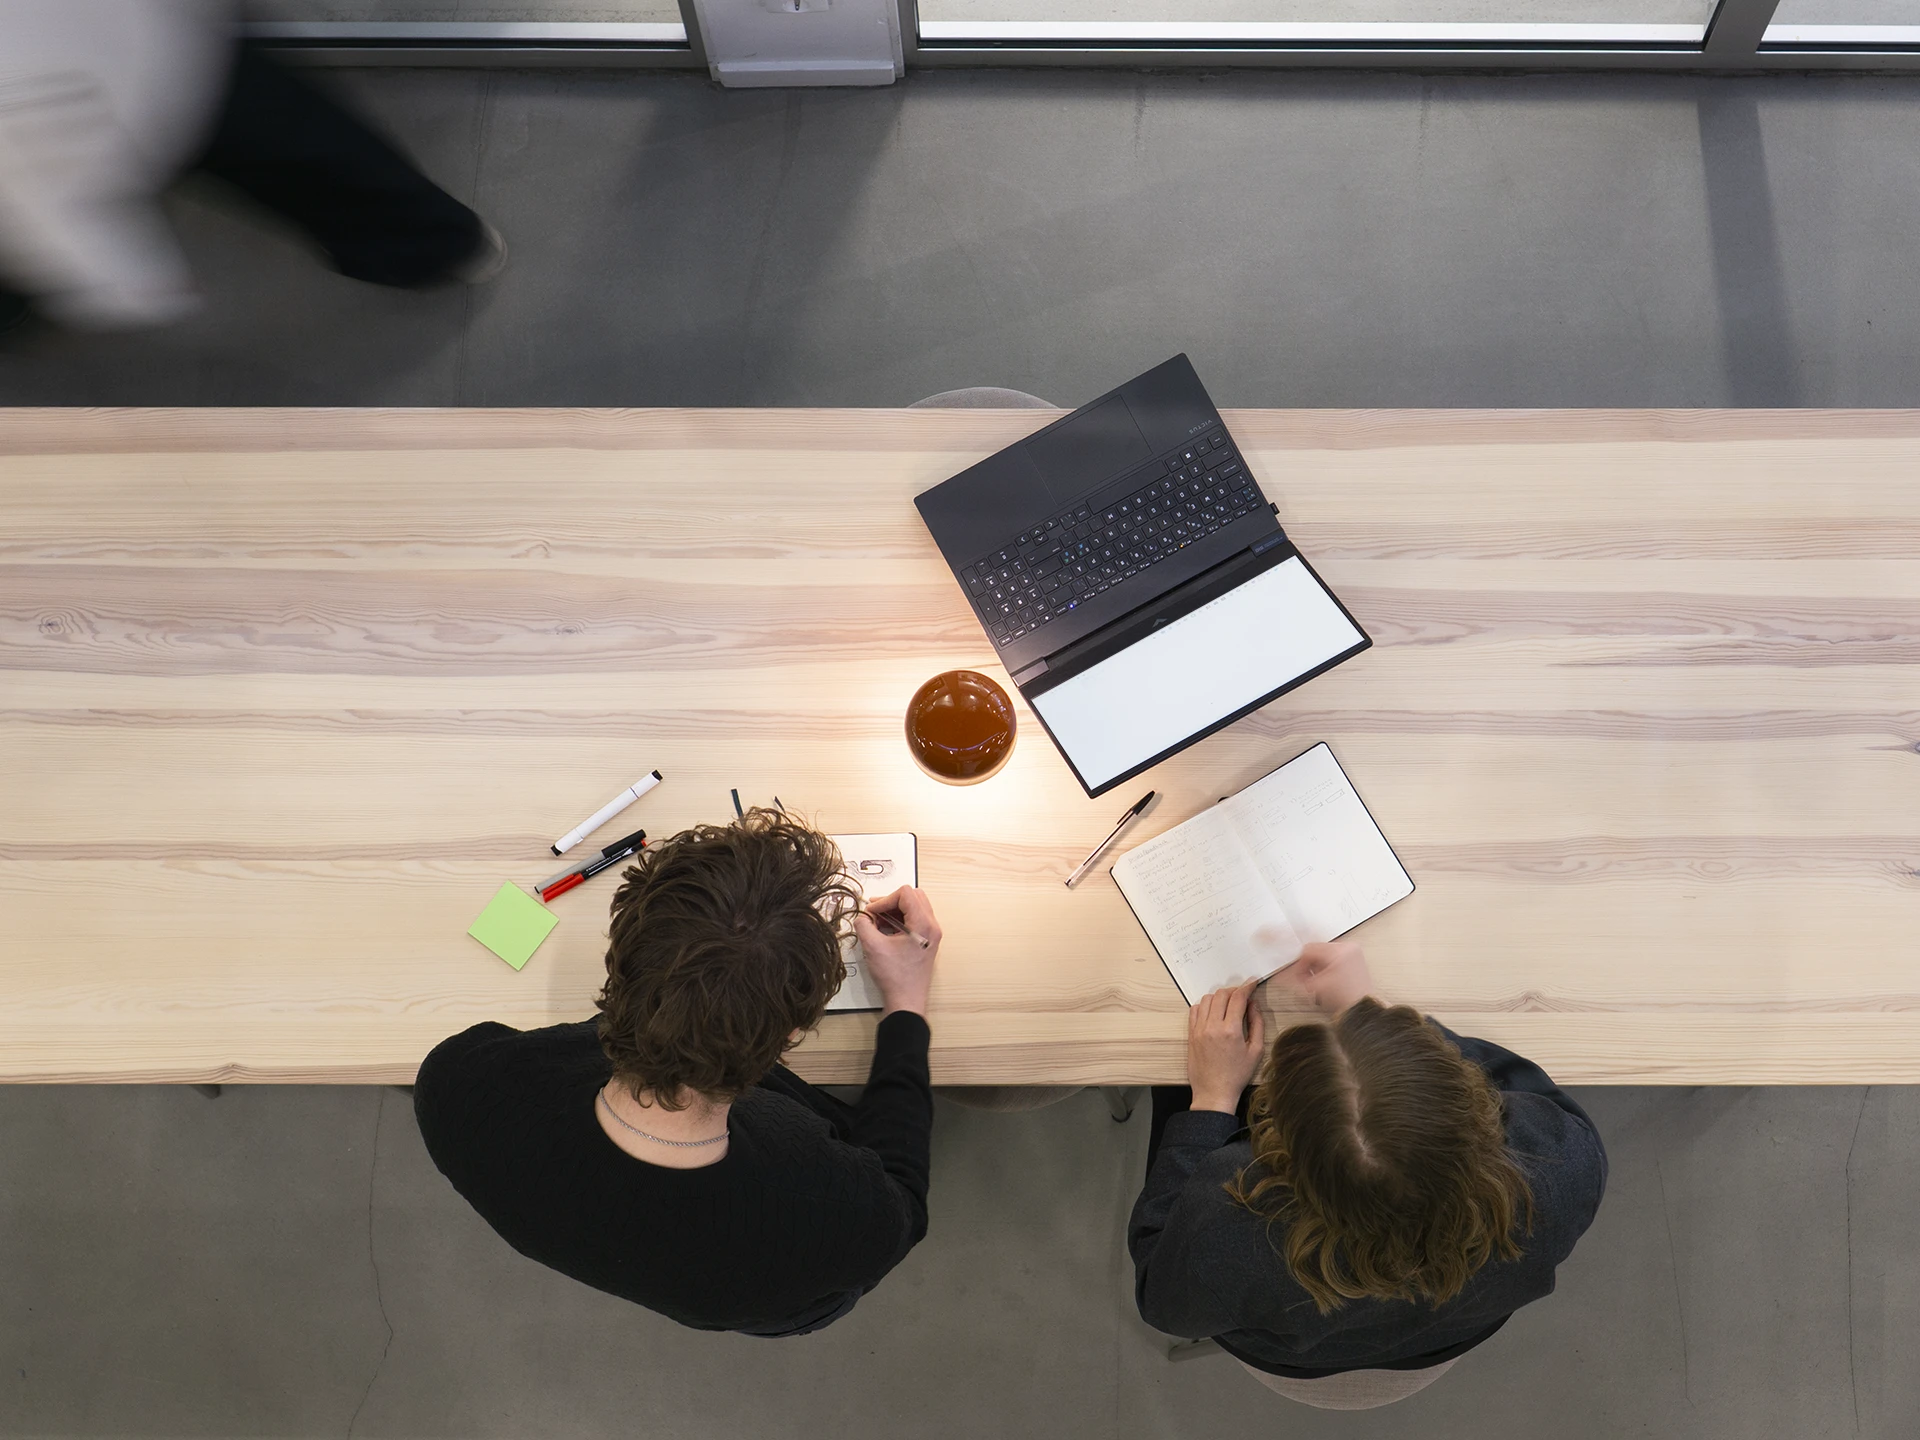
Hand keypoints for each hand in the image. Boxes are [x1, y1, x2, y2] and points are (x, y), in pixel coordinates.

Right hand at [851, 886, 940, 1018]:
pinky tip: (885, 931)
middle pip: (913, 896)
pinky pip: (915, 920)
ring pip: (914, 907)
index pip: (905, 894)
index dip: (884, 900)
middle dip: (890, 901)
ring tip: (877, 923)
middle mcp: (932, 926)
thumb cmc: (895, 977)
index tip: (872, 912)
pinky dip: (900, 920)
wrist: (907, 1000)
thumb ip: (864, 925)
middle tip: (874, 913)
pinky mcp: (927, 941)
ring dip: (894, 910)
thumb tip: (862, 916)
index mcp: (923, 924)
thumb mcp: (873, 947)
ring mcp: (931, 934)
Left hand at [1187, 981, 1265, 1114]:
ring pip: (1207, 999)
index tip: (1252, 983)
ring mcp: (1199, 1030)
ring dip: (1219, 997)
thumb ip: (1256, 1024)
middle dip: (1234, 990)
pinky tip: (1213, 1012)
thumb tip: (1253, 1005)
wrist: (1214, 1092)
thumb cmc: (1237, 1075)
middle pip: (1221, 995)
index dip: (1247, 987)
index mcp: (1230, 1031)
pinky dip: (1205, 1005)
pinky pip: (1195, 1010)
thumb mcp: (1256, 1051)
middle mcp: (1212, 1027)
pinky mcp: (1191, 1034)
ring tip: (1228, 1004)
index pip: (1238, 998)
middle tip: (1242, 995)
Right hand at [1280, 941, 1372, 1016]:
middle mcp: (1348, 948)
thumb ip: (1294, 977)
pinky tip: (1327, 979)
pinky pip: (1334, 957)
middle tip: (1308, 979)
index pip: (1308, 949)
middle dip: (1309, 965)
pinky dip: (1327, 966)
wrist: (1362, 1011)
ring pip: (1324, 953)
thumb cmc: (1345, 1001)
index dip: (1299, 963)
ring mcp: (1353, 952)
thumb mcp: (1314, 988)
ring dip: (1317, 966)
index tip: (1296, 970)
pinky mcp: (1355, 958)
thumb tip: (1280, 973)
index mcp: (1339, 951)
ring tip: (1320, 981)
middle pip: (1316, 950)